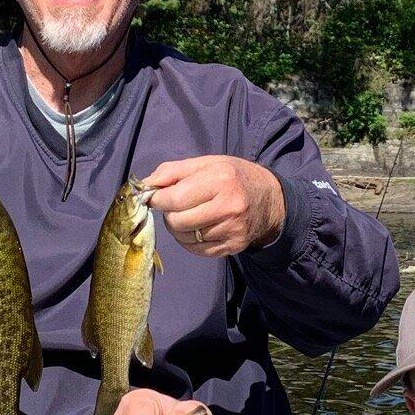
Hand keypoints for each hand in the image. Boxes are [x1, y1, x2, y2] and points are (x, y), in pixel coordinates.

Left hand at [140, 155, 284, 257]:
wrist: (269, 200)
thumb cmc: (233, 177)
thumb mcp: (206, 163)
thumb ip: (173, 171)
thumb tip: (144, 185)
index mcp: (220, 180)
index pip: (175, 198)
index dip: (157, 199)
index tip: (153, 197)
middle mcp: (228, 207)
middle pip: (177, 221)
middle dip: (169, 214)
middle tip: (175, 206)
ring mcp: (232, 230)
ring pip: (184, 238)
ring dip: (179, 228)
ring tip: (189, 215)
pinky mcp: (233, 246)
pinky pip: (197, 250)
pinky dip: (190, 240)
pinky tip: (199, 228)